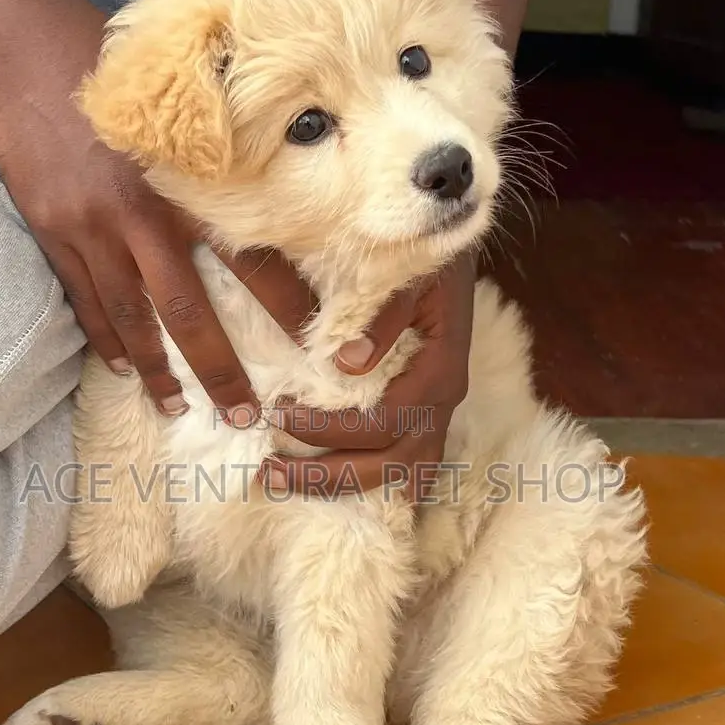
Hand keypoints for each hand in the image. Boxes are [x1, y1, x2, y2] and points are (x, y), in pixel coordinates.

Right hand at [0, 0, 314, 415]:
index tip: (314, 340)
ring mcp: (90, 228)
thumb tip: (270, 188)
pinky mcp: (52, 231)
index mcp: (185, 183)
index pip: (247, 257)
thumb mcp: (177, 101)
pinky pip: (83, 301)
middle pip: (187, 310)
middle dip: (220, 368)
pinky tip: (122, 368)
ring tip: (178, 410)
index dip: (283, 302)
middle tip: (249, 415)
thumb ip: (215, 151)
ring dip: (158, 371)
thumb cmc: (111, 63)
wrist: (21, 46)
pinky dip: (104, 339)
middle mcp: (140, 214)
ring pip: (132, 318)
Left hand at [266, 250, 476, 498]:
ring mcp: (441, 411)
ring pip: (402, 472)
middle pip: (390, 462)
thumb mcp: (408, 272)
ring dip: (343, 483)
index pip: (383, 423)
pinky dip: (374, 480)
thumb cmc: (424, 255)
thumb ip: (384, 315)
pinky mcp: (431, 412)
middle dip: (328, 474)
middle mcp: (444, 400)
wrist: (454, 237)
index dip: (330, 430)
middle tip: (269, 471)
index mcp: (439, 370)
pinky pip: (409, 463)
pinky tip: (333, 488)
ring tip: (285, 481)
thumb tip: (346, 363)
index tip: (278, 414)